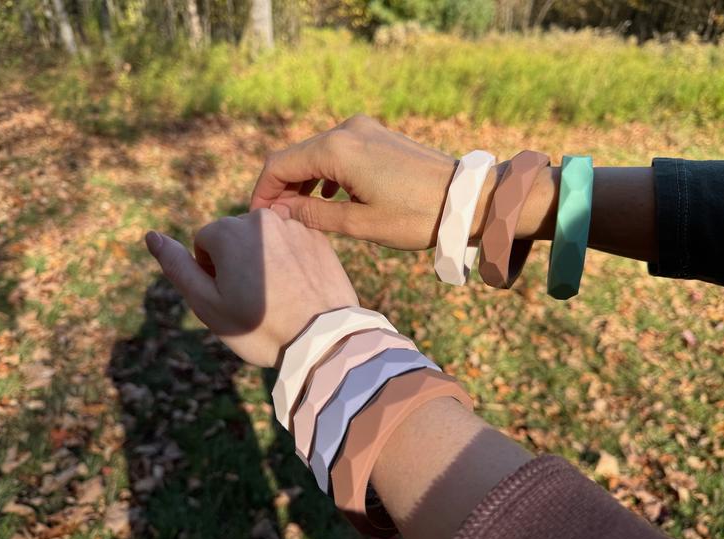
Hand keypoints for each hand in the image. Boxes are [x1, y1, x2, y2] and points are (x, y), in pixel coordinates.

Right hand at [145, 209, 358, 367]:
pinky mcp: (320, 239)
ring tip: (279, 297)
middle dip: (237, 263)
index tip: (232, 298)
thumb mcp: (207, 303)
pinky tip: (298, 290)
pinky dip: (291, 262)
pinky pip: (292, 245)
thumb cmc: (260, 327)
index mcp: (229, 230)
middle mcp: (263, 217)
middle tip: (256, 301)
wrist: (322, 340)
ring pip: (265, 241)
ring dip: (265, 261)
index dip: (211, 274)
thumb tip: (151, 236)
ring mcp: (296, 226)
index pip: (204, 244)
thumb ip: (177, 266)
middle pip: (235, 238)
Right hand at [250, 115, 498, 249]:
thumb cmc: (416, 216)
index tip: (257, 219)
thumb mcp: (360, 223)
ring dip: (303, 182)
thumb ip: (314, 215)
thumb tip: (281, 212)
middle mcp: (347, 130)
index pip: (279, 165)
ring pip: (316, 154)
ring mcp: (365, 130)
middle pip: (296, 157)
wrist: (466, 198)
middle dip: (281, 188)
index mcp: (337, 150)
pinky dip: (325, 174)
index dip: (263, 192)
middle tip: (276, 221)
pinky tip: (329, 198)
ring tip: (299, 215)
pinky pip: (338, 152)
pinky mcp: (378, 136)